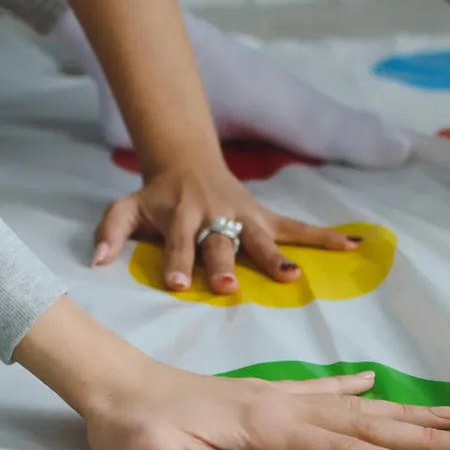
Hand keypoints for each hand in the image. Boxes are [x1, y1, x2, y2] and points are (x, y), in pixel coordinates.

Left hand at [13, 299, 449, 449]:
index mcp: (265, 425)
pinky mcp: (259, 395)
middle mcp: (279, 406)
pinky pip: (319, 390)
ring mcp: (272, 397)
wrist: (108, 381)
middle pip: (364, 425)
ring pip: (352, 407)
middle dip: (422, 438)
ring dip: (401, 413)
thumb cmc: (127, 425)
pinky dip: (351, 388)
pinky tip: (374, 383)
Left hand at [92, 161, 360, 295]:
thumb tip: (96, 260)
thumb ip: (110, 231)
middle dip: (225, 264)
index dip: (179, 261)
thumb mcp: (124, 207)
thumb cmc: (155, 198)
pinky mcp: (264, 216)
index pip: (179, 241)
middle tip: (229, 287)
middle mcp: (214, 215)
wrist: (186, 162)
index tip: (180, 285)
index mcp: (180, 215)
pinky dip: (324, 236)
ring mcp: (243, 215)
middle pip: (221, 242)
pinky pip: (297, 227)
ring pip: (262, 237)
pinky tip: (353, 246)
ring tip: (293, 279)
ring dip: (277, 257)